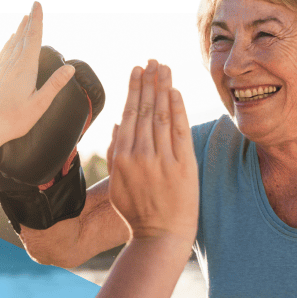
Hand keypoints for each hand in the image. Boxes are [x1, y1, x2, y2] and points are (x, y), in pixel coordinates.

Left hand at [0, 2, 74, 149]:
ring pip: (12, 43)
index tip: (37, 4)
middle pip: (22, 37)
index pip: (33, 38)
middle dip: (29, 21)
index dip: (37, 20)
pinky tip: (10, 42)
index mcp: (24, 68)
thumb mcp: (39, 104)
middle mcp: (11, 64)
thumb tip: (70, 68)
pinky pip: (4, 52)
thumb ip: (54, 85)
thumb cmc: (13, 119)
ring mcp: (1, 68)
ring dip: (19, 30)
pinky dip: (10, 42)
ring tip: (24, 20)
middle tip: (34, 6)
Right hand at [105, 61, 198, 241]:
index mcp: (121, 158)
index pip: (129, 114)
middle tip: (152, 60)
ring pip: (160, 115)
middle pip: (144, 109)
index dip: (134, 88)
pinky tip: (175, 91)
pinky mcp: (182, 165)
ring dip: (163, 88)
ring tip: (164, 67)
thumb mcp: (117, 185)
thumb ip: (113, 154)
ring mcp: (161, 160)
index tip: (137, 69)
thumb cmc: (137, 213)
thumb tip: (116, 124)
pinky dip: (176, 108)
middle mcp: (140, 155)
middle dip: (148, 81)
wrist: (160, 237)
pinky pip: (178, 130)